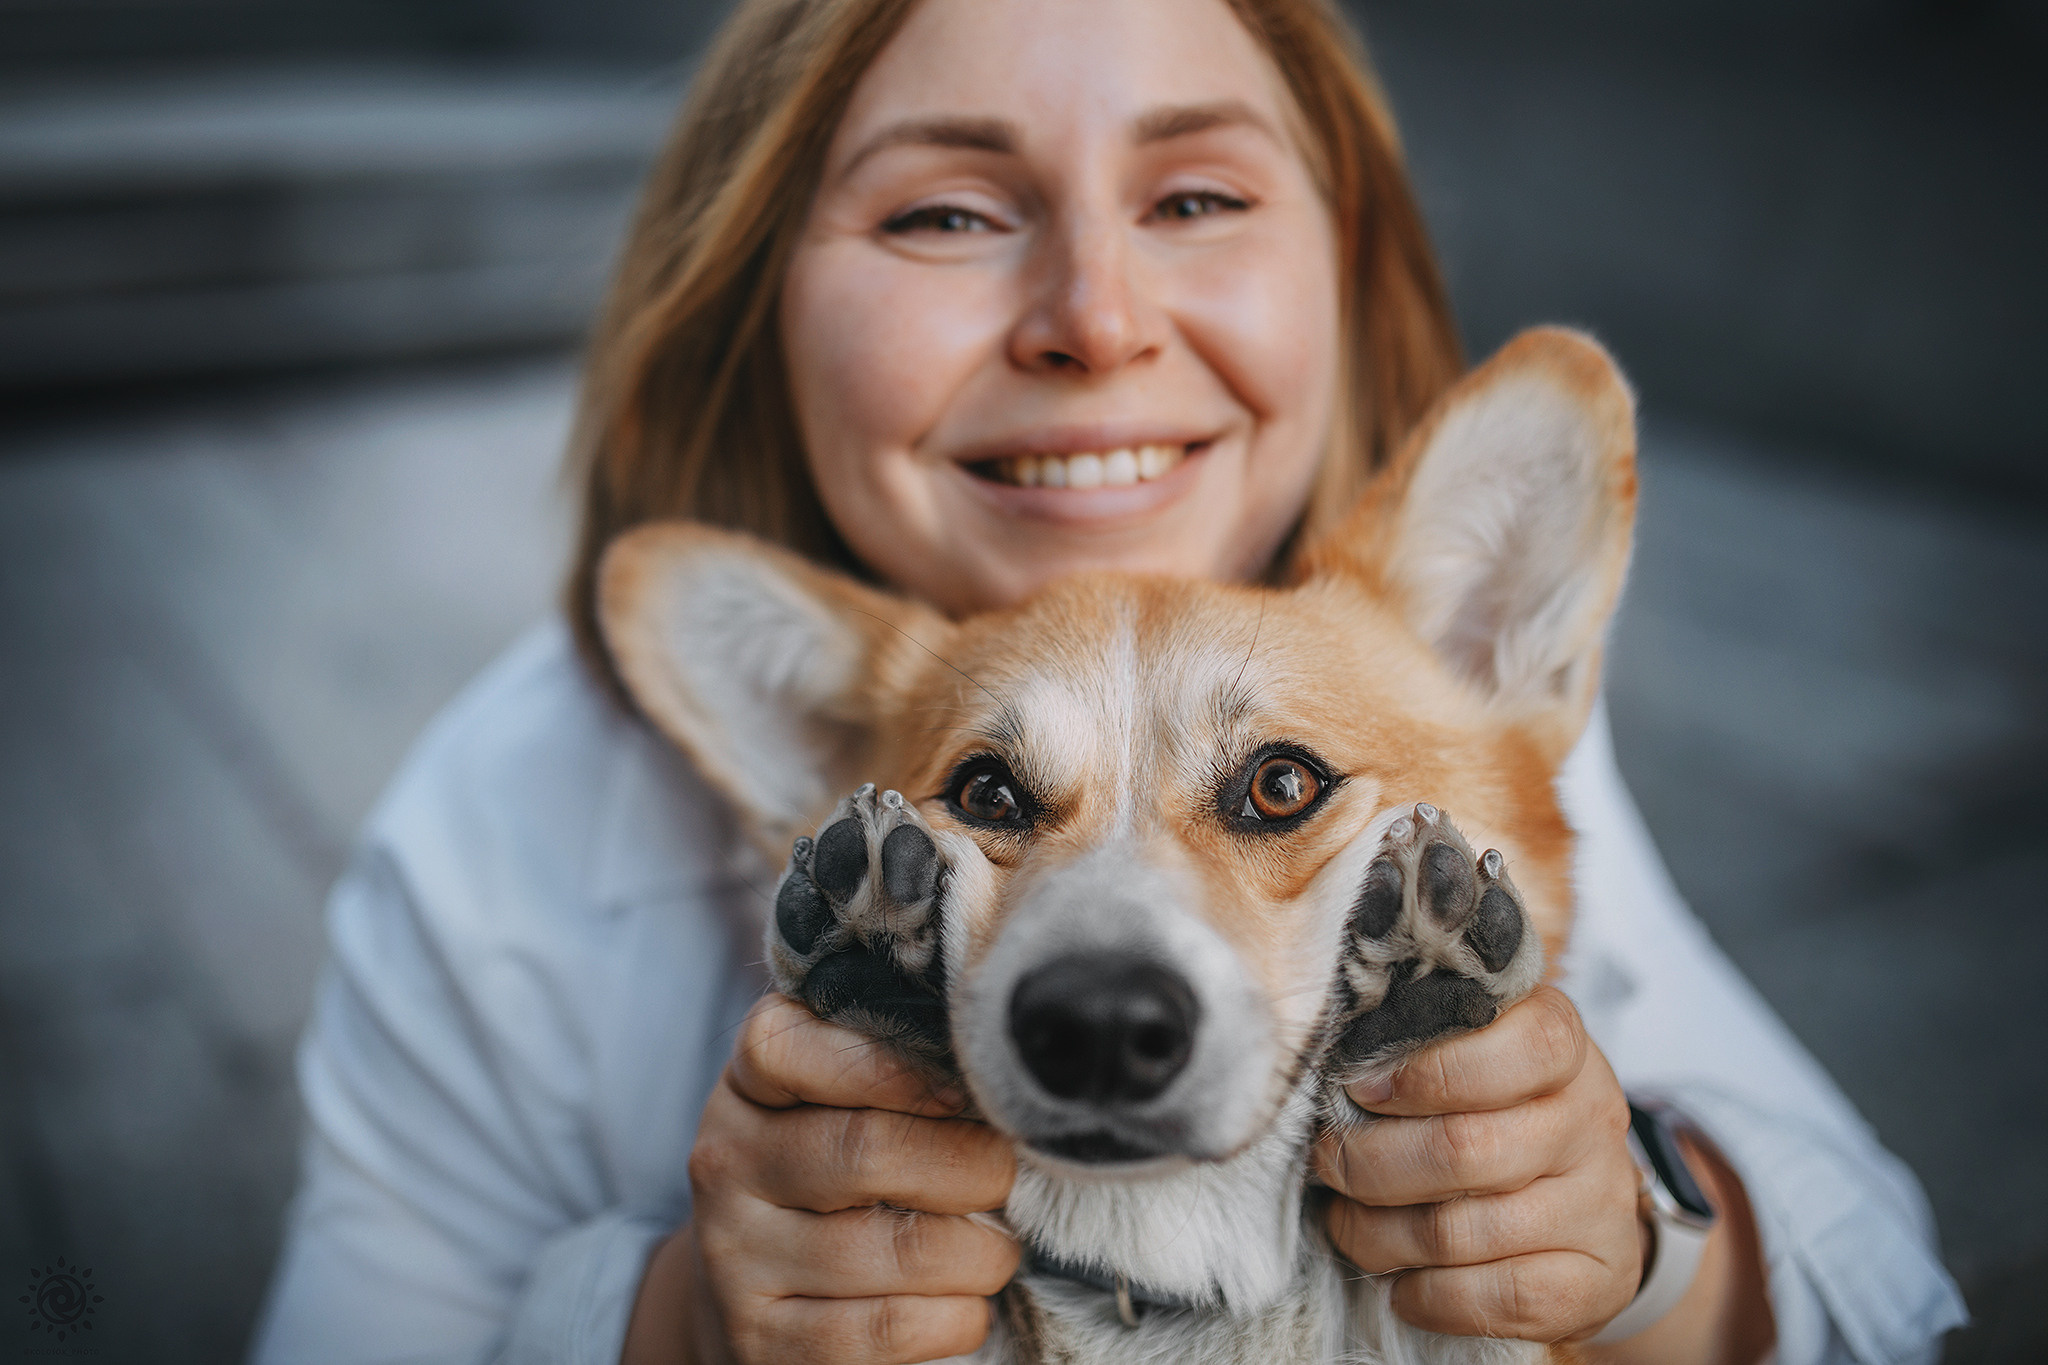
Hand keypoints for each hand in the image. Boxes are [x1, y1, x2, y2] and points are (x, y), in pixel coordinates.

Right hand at [623, 994, 1019, 1364]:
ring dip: (980, 1253)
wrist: (760, 1297)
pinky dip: (957, 1318)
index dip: (890, 1067)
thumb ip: (894, 1069)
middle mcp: (725, 1166)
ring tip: (997, 1248)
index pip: (787, 1048)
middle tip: (1007, 1175)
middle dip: (970, 1165)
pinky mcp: (763, 1344)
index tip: (962, 1091)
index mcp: (746, 1089)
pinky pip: (890, 1328)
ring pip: (898, 1249)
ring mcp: (737, 1260)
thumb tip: (997, 1077)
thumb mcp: (835, 1105)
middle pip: (868, 1150)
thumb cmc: (831, 1178)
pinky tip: (967, 1306)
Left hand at [1313, 986, 1642, 1342]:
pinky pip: (1506, 1298)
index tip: (1361, 1089)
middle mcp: (1591, 1118)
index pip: (1524, 1045)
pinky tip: (1403, 1286)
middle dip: (1370, 1164)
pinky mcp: (1600, 1278)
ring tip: (1348, 1226)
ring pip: (1465, 1231)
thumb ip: (1415, 1045)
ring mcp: (1600, 1202)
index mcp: (1561, 1046)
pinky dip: (1433, 1297)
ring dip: (1381, 1236)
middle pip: (1466, 1148)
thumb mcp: (1466, 1054)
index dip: (1429, 1072)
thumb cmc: (1494, 1111)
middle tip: (1330, 1165)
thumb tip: (1335, 1073)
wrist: (1577, 1203)